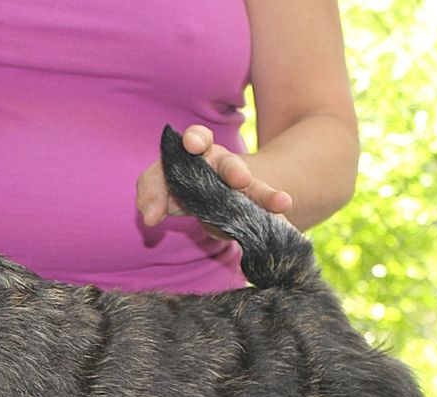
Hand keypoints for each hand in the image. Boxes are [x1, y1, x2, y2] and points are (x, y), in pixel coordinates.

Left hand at [136, 125, 292, 237]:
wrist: (210, 202)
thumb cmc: (180, 190)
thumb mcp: (159, 190)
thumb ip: (150, 198)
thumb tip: (149, 218)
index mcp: (195, 155)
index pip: (195, 141)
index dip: (196, 139)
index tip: (193, 146)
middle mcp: (221, 165)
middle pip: (228, 163)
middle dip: (233, 169)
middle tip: (240, 178)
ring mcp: (241, 186)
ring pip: (254, 187)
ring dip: (265, 194)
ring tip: (282, 202)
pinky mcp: (254, 205)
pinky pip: (265, 208)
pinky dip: (274, 211)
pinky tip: (287, 218)